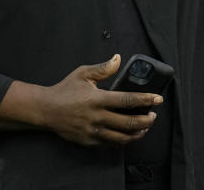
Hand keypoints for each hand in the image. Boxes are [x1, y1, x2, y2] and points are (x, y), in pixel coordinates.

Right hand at [38, 54, 163, 145]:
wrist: (45, 110)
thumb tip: (118, 58)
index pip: (128, 100)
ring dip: (137, 133)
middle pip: (129, 123)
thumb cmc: (64, 90)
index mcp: (97, 99)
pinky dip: (123, 140)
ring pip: (122, 137)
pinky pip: (110, 144)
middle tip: (153, 115)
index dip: (146, 100)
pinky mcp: (89, 141)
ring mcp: (93, 131)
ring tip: (145, 127)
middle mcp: (97, 117)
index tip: (158, 99)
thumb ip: (103, 68)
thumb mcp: (82, 74)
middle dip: (146, 120)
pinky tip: (129, 135)